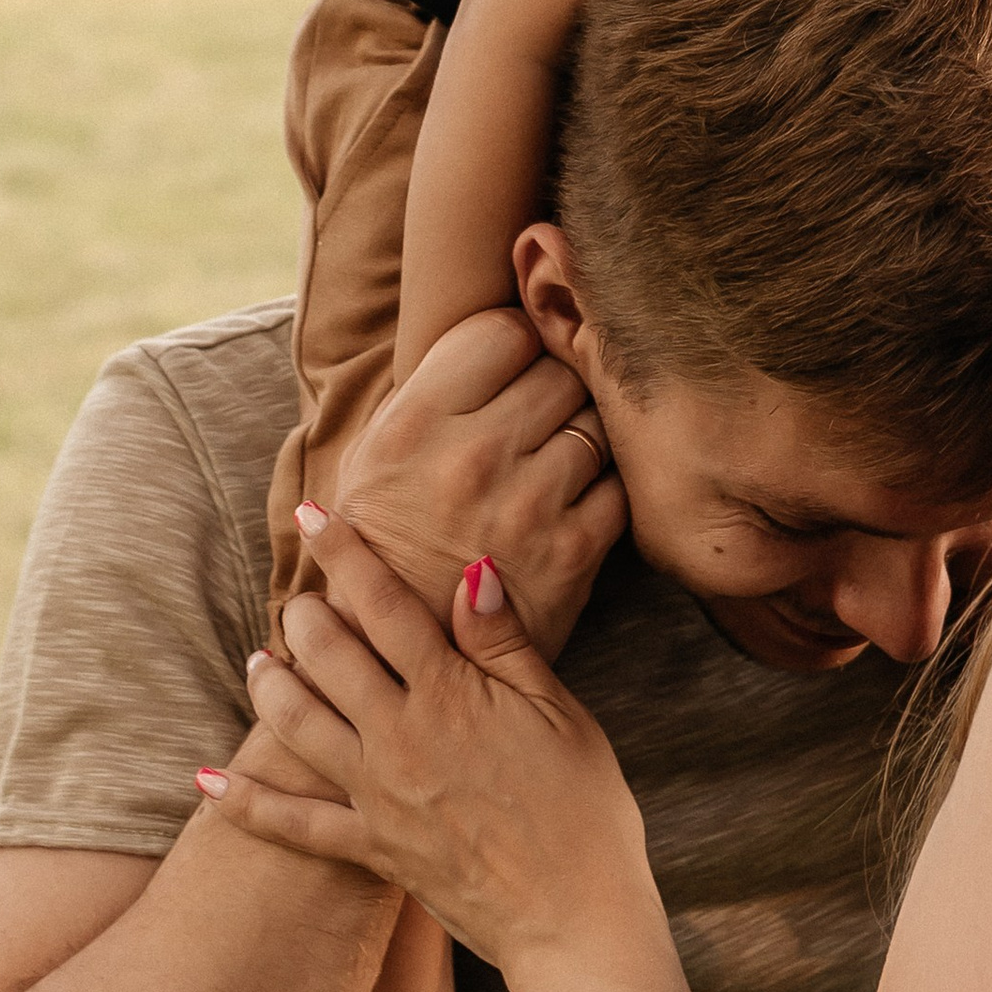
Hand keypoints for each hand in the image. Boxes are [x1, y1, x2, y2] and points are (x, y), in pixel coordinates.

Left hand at [202, 508, 667, 991]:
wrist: (574, 917)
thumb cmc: (584, 809)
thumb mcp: (559, 710)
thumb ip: (505, 641)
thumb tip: (470, 568)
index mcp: (451, 692)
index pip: (386, 604)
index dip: (347, 554)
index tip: (316, 515)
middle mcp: (401, 735)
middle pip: (329, 655)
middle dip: (304, 614)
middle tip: (298, 593)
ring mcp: (378, 794)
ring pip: (298, 724)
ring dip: (271, 685)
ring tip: (260, 660)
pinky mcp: (371, 848)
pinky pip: (293, 824)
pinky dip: (246, 801)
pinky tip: (207, 780)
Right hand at [340, 307, 624, 657]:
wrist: (397, 659)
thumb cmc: (386, 546)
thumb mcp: (373, 457)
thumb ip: (430, 394)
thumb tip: (497, 332)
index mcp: (415, 424)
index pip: (504, 332)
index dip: (515, 348)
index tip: (511, 372)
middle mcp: (472, 457)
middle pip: (559, 372)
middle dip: (554, 390)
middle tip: (538, 419)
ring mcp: (528, 504)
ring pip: (596, 424)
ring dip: (584, 437)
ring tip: (554, 462)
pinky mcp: (572, 552)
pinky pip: (618, 486)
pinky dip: (604, 489)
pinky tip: (574, 503)